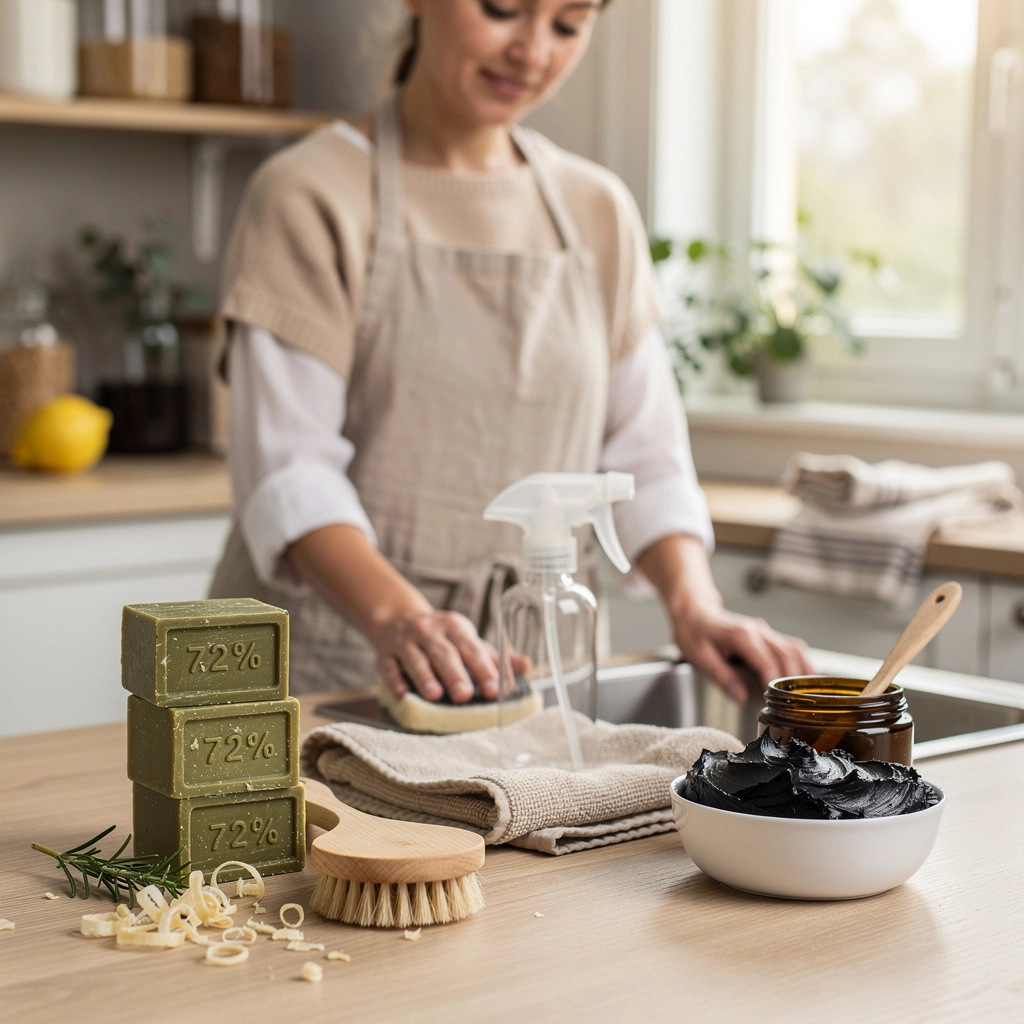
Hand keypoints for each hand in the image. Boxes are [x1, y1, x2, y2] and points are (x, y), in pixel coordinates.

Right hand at [371, 610, 502, 703]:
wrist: (398, 620)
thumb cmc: (442, 637)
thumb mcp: (467, 639)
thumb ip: (494, 657)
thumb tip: (526, 668)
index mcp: (455, 627)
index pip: (472, 648)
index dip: (484, 669)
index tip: (494, 690)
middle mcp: (430, 631)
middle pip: (444, 653)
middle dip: (455, 674)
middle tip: (465, 695)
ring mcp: (406, 641)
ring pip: (416, 659)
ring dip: (425, 677)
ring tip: (435, 696)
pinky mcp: (385, 653)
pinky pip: (389, 666)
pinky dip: (395, 680)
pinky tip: (402, 694)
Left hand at [671, 602, 813, 702]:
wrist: (695, 612)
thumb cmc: (694, 632)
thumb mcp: (698, 656)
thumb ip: (721, 676)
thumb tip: (742, 696)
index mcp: (741, 635)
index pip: (767, 662)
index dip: (774, 684)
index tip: (777, 704)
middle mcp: (758, 630)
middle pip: (787, 656)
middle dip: (793, 682)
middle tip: (794, 707)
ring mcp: (766, 631)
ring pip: (795, 650)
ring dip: (804, 672)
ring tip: (807, 696)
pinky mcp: (768, 636)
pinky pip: (793, 647)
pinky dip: (803, 663)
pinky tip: (808, 680)